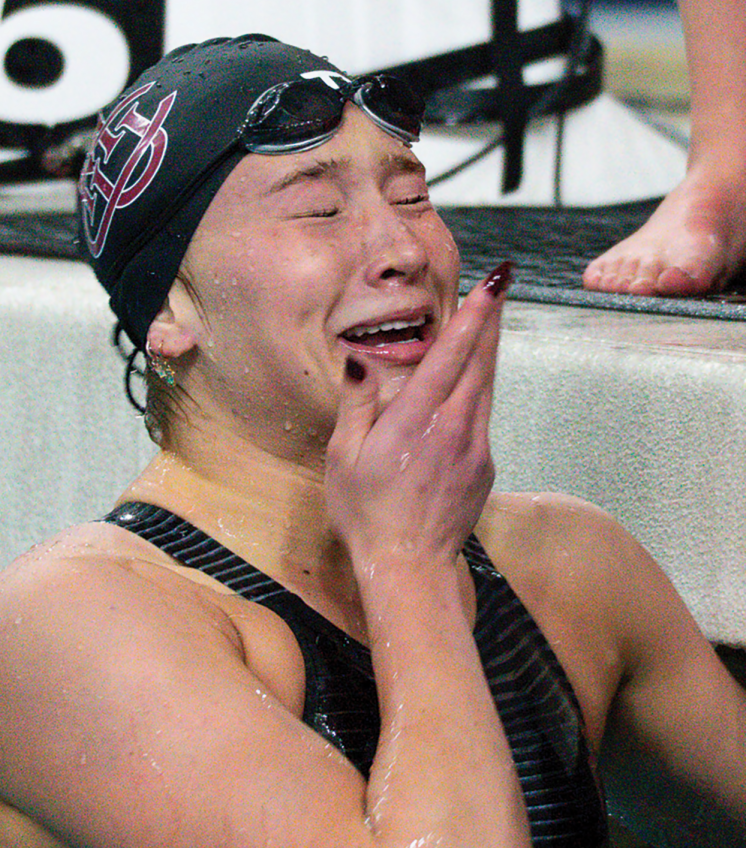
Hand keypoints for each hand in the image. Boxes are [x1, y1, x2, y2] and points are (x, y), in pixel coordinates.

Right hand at [325, 265, 508, 568]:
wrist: (409, 566)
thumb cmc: (366, 513)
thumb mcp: (344, 457)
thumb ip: (357, 404)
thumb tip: (360, 361)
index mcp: (416, 419)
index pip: (453, 354)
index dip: (474, 315)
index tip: (493, 283)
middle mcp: (454, 426)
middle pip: (482, 361)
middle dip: (491, 318)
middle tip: (503, 282)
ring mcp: (475, 447)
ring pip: (488, 386)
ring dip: (489, 350)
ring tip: (491, 320)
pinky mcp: (484, 466)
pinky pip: (482, 417)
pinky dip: (478, 392)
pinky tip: (468, 387)